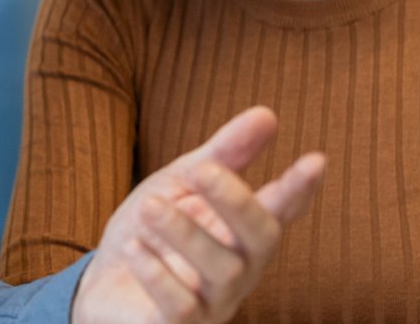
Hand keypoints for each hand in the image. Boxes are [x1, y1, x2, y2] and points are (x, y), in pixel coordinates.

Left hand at [71, 106, 325, 323]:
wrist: (104, 285)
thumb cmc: (153, 232)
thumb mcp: (182, 185)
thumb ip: (223, 155)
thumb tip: (268, 114)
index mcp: (243, 232)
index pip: (280, 209)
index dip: (299, 189)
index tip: (316, 160)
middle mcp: (240, 270)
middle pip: (262, 240)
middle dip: (238, 203)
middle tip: (203, 169)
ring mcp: (214, 302)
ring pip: (224, 271)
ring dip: (185, 233)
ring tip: (151, 207)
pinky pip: (182, 307)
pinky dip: (159, 273)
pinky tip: (136, 248)